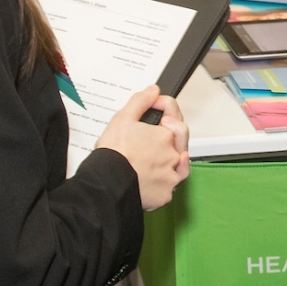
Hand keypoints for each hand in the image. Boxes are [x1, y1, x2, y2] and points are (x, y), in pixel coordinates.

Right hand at [94, 86, 190, 210]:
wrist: (107, 184)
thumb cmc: (114, 154)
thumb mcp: (123, 118)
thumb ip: (140, 101)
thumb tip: (153, 91)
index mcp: (166, 135)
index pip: (175, 117)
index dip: (166, 110)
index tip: (157, 108)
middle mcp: (173, 155)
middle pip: (179, 142)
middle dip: (169, 136)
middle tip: (152, 136)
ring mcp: (170, 176)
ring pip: (178, 166)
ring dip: (169, 160)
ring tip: (152, 159)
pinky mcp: (164, 194)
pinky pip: (169, 187)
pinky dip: (162, 182)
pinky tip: (152, 178)